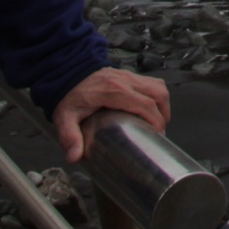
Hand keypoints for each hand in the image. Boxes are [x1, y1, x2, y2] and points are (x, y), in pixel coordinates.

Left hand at [51, 66, 170, 162]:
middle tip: (158, 131)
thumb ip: (70, 137)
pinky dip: (156, 95)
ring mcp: (129, 75)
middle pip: (158, 94)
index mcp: (114, 91)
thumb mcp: (65, 118)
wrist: (65, 71)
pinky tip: (150, 108)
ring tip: (157, 120)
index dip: (156, 121)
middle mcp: (126, 81)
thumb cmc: (68, 95)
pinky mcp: (129, 74)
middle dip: (163, 114)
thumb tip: (75, 157)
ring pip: (158, 86)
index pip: (146, 105)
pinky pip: (152, 82)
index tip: (156, 135)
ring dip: (162, 104)